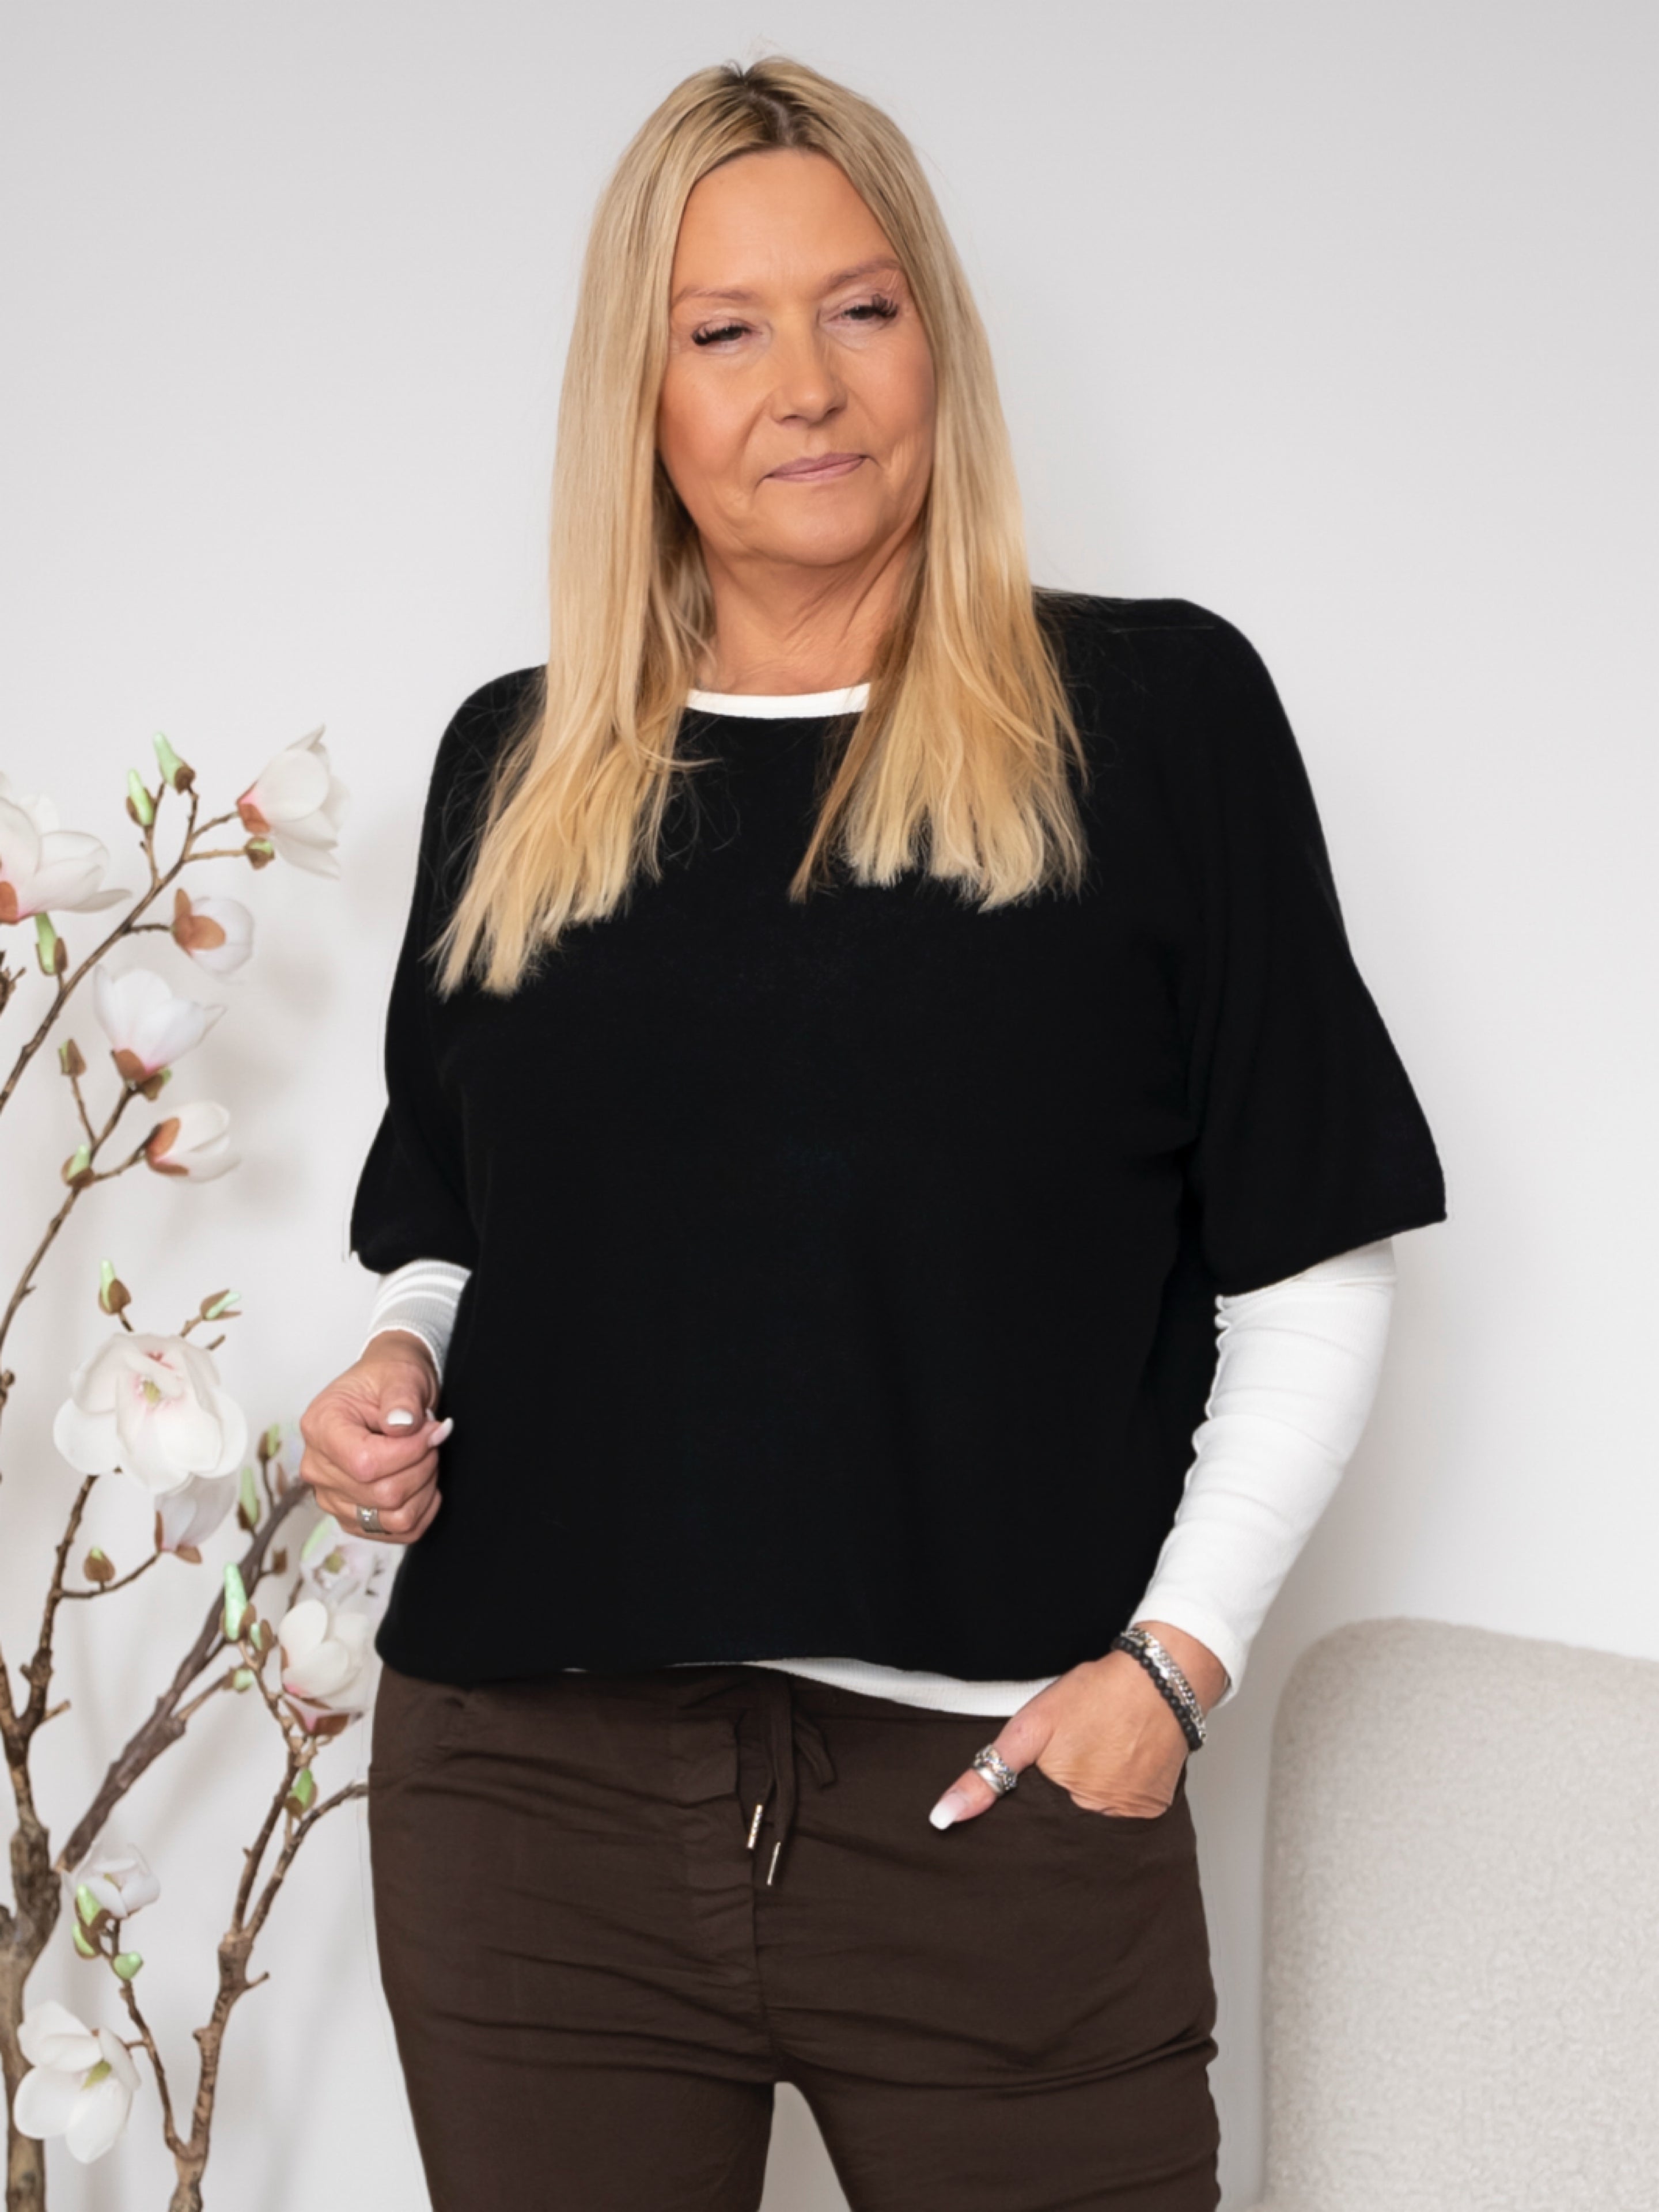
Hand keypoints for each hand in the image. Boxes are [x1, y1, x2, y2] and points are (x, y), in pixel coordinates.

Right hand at [297, 1330, 450, 1544]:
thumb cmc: (389, 1378)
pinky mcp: (352, 1517)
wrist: (388, 1388)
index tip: (431, 1429)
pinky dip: (422, 1511)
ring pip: (393, 1519)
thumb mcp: (401, 1374)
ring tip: (425, 1458)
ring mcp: (332, 1497)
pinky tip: (425, 1482)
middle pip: (382, 1494)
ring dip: (424, 1489)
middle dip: (422, 1466)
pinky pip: (397, 1533)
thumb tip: (402, 1426)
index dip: (409, 1452)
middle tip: (431, 1438)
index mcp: (320, 1427)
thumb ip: (402, 1398)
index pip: (364, 1463)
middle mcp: (318, 1467)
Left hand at [926, 1621, 1225, 1828]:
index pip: (1030, 1838)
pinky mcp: (1152, 1813)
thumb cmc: (1094, 1698)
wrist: (1159, 1680)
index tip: (1016, 1811)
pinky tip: (1108, 1776)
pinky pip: (1122, 1823)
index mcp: (1064, 1809)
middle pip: (1061, 1839)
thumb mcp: (1029, 1728)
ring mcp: (1131, 1823)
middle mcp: (1102, 1827)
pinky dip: (1110, 1806)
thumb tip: (944, 1817)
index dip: (1021, 1824)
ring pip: (1091, 1832)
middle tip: (1060, 1777)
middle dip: (1050, 1824)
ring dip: (1081, 1815)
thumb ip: (986, 1774)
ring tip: (1086, 1774)